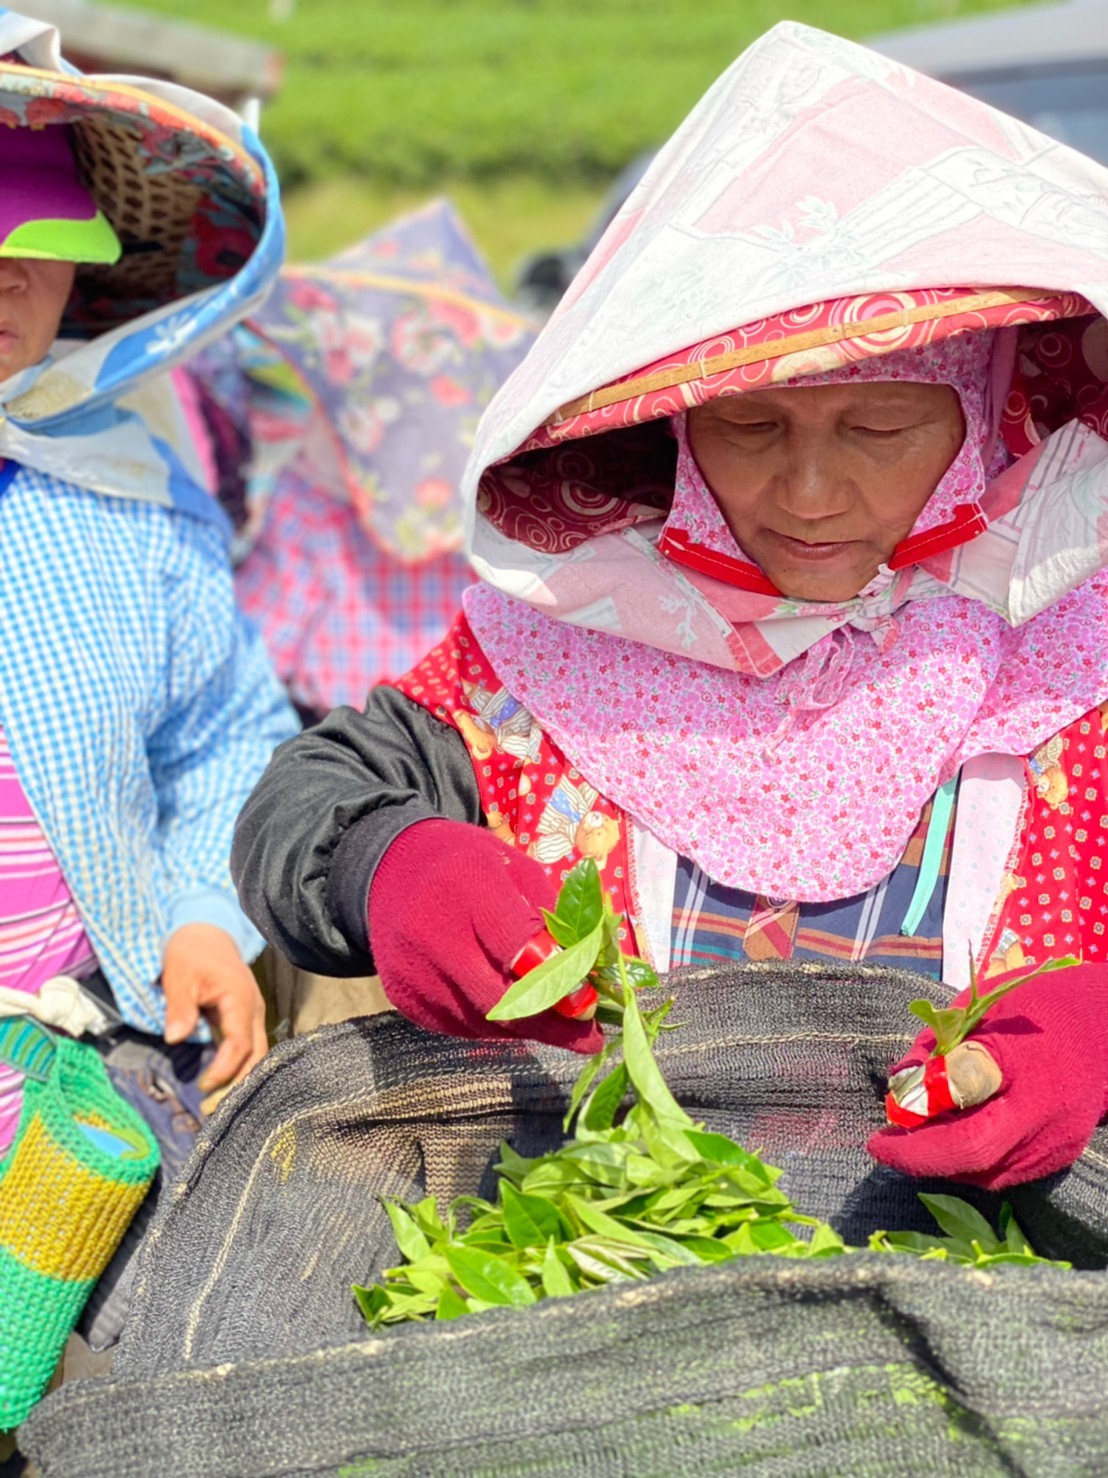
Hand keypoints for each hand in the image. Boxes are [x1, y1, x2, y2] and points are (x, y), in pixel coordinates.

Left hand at [162, 922, 267, 1091]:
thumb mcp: (179, 976)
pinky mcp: (245, 1018)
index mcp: (240, 999)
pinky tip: (222, 1083)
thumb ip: (180, 1007)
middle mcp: (254, 1009)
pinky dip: (238, 1067)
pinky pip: (248, 1047)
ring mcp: (252, 1014)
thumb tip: (175, 1038)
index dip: (225, 1069)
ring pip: (256, 1053)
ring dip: (240, 1078)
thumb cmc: (191, 953)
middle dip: (239, 1083)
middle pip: (257, 1054)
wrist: (207, 932)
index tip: (203, 1086)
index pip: (240, 1043)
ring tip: (216, 1103)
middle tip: (214, 1108)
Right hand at [368, 818, 602, 1053]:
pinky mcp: (404, 999)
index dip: (557, 980)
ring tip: (559, 1027)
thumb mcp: (515, 870)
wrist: (389, 871)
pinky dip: (496, 1027)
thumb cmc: (467, 865)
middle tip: (587, 1038)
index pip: (516, 945)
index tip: (589, 1004)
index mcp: (466, 883)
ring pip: (485, 1022)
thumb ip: (549, 918)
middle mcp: (432, 932)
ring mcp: (414, 971)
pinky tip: (514, 1014)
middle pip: (500, 999)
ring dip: (528, 1029)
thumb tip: (585, 975)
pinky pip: (462, 1027)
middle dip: (551, 1024)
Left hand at [868, 961, 1107, 1189]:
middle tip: (884, 1144)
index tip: (878, 1137)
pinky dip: (969, 1162)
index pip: (968, 1120)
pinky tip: (952, 1138)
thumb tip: (898, 1086)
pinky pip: (1003, 1172)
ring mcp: (1056, 1145)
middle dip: (920, 1157)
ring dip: (942, 1161)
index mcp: (1028, 1071)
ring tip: (915, 1135)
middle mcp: (1048, 1119)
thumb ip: (939, 1048)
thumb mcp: (980, 1009)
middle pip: (974, 1157)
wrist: (1102, 1027)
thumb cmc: (1035, 1006)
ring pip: (986, 1174)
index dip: (918, 1132)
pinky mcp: (1059, 1158)